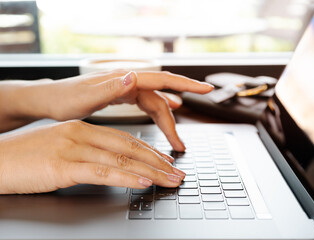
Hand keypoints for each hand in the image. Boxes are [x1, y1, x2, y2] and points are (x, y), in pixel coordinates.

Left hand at [0, 70, 212, 150]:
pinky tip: (167, 115)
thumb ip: (110, 88)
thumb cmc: (63, 99)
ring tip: (175, 142)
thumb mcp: (84, 97)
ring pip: (155, 105)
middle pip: (161, 101)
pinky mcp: (122, 97)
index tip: (206, 89)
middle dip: (173, 123)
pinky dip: (158, 115)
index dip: (186, 84)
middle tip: (180, 146)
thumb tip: (133, 77)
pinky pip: (146, 106)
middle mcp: (128, 82)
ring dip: (167, 123)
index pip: (162, 79)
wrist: (49, 101)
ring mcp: (126, 89)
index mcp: (123, 80)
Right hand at [0, 120, 185, 193]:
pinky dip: (126, 178)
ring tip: (170, 180)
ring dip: (151, 172)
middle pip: (130, 148)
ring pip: (122, 160)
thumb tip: (109, 163)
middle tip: (177, 172)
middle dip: (158, 162)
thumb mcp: (61, 147)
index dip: (149, 151)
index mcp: (82, 128)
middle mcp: (82, 134)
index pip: (125, 139)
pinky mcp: (64, 166)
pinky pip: (102, 172)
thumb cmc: (25, 156)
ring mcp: (73, 148)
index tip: (165, 161)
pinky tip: (143, 183)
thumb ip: (86, 152)